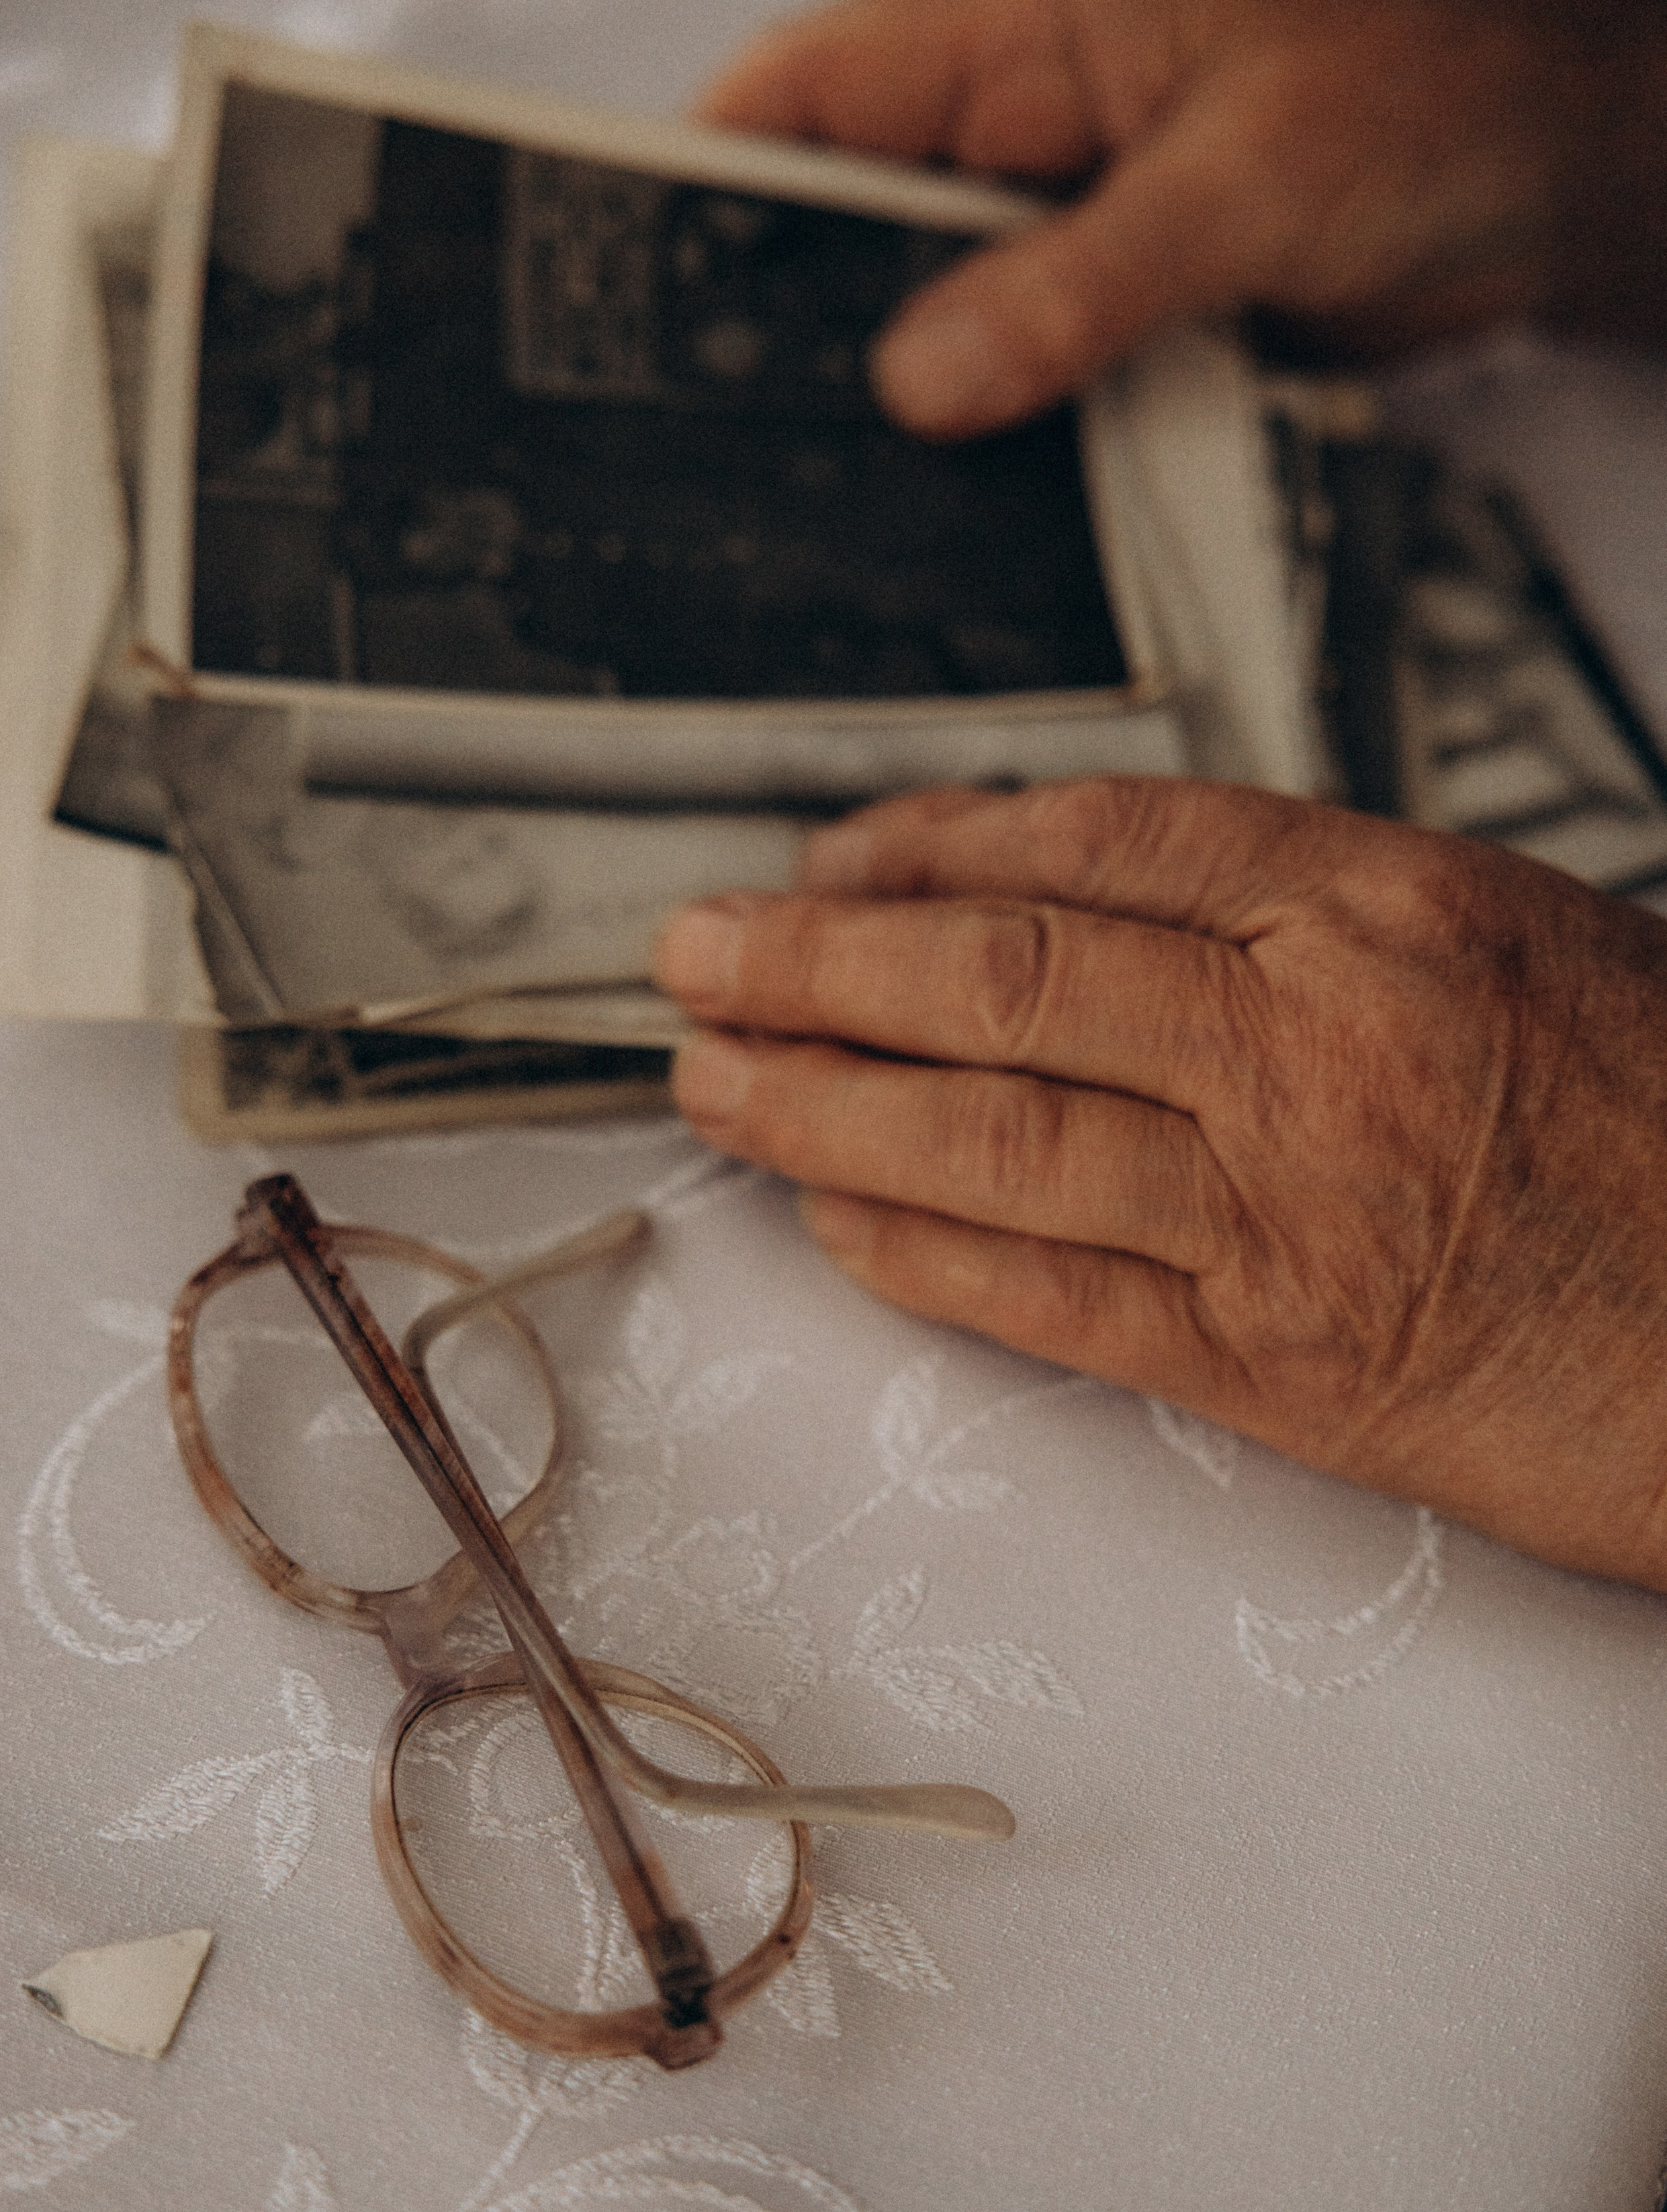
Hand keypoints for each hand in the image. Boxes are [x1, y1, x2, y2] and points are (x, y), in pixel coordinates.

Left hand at [652, 780, 1666, 1589]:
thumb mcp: (1517, 944)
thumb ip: (1313, 916)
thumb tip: (1093, 903)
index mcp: (1389, 907)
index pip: (1098, 844)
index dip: (930, 845)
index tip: (832, 855)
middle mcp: (1322, 1042)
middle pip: (1006, 976)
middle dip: (819, 960)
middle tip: (695, 953)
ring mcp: (1290, 1210)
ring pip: (992, 1136)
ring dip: (822, 1106)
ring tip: (712, 1079)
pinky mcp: (1280, 1366)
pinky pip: (1051, 1299)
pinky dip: (922, 1257)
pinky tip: (831, 1222)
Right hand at [701, 0, 1666, 435]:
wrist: (1551, 179)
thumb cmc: (1439, 90)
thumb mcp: (1248, 178)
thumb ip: (1079, 282)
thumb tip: (923, 381)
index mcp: (1017, 36)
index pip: (806, 99)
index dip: (698, 190)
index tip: (611, 291)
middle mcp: (1018, 134)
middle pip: (838, 234)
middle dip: (777, 338)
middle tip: (701, 455)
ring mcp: (1056, 234)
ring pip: (920, 327)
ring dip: (885, 419)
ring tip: (812, 515)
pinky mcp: (1107, 321)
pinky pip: (1013, 390)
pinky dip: (985, 456)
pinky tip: (947, 525)